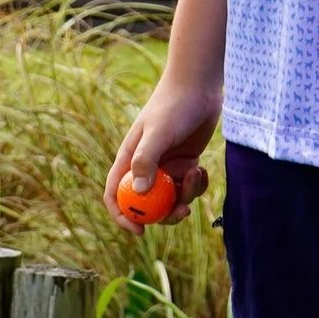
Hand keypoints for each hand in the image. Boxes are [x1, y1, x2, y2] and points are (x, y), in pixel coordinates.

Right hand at [105, 71, 222, 235]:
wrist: (198, 86)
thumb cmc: (173, 105)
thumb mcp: (158, 132)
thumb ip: (146, 160)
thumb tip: (137, 193)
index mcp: (130, 158)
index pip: (115, 193)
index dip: (122, 216)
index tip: (139, 231)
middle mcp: (146, 165)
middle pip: (147, 204)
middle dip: (163, 214)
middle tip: (181, 212)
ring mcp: (167, 166)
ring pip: (171, 198)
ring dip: (185, 196)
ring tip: (195, 174)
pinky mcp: (186, 163)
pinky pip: (188, 187)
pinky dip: (197, 185)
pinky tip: (202, 169)